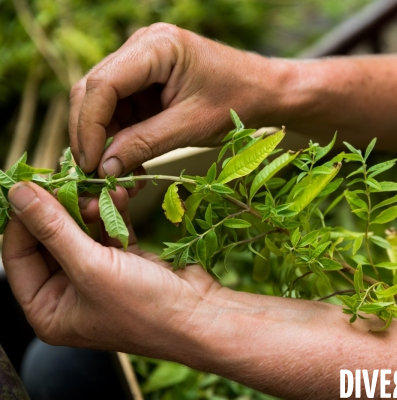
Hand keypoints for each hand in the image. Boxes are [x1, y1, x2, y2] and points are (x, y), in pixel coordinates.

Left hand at [1, 182, 220, 357]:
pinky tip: (119, 196)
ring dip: (91, 208)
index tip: (32, 186)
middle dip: (63, 210)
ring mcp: (99, 276)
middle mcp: (70, 294)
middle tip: (73, 185)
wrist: (201, 316)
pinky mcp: (126, 261)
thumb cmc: (145, 308)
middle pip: (50, 239)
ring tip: (102, 193)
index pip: (17, 256)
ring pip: (81, 231)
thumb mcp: (92, 268)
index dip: (23, 220)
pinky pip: (110, 230)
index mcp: (49, 309)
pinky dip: (114, 212)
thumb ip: (53, 229)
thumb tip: (18, 196)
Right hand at [70, 23, 288, 177]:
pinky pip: (121, 108)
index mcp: (157, 46)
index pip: (103, 84)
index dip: (90, 127)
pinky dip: (121, 136)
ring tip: (116, 174)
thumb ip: (145, 144)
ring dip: (105, 138)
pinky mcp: (147, 79)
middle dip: (91, 134)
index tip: (91, 165)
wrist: (266, 92)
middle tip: (93, 173)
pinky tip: (129, 161)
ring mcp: (143, 61)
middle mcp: (142, 46)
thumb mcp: (191, 127)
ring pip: (103, 102)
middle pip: (94, 90)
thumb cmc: (238, 101)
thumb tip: (104, 169)